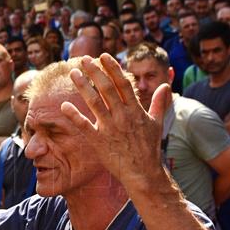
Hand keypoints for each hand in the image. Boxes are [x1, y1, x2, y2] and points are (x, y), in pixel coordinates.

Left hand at [60, 54, 170, 190]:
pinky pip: (84, 126)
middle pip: (107, 88)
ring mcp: (110, 128)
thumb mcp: (157, 123)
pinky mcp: (99, 141)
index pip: (123, 83)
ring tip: (73, 73)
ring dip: (83, 86)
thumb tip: (165, 85)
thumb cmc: (149, 148)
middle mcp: (122, 116)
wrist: (143, 173)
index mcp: (135, 110)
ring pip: (94, 102)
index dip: (113, 68)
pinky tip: (64, 105)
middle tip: (84, 59)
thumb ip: (159, 103)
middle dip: (95, 71)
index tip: (103, 56)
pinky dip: (74, 115)